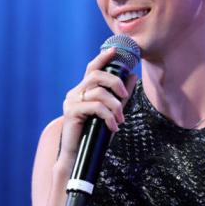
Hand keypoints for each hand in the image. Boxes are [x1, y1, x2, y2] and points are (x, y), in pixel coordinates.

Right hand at [58, 47, 138, 164]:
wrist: (78, 156)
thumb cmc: (95, 134)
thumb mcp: (112, 112)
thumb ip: (121, 95)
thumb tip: (133, 75)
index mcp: (83, 90)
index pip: (92, 68)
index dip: (103, 57)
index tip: (116, 49)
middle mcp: (75, 92)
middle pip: (96, 75)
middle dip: (115, 83)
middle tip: (125, 97)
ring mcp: (71, 101)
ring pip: (99, 93)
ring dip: (115, 107)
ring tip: (120, 120)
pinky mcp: (71, 112)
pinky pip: (95, 107)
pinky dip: (108, 117)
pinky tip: (113, 127)